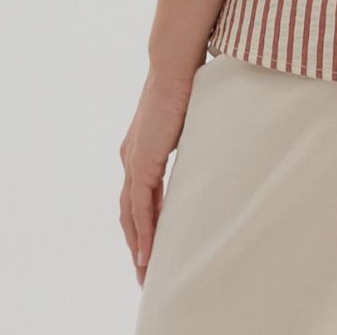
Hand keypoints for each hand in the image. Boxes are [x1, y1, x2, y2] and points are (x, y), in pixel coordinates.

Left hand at [119, 64, 198, 285]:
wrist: (174, 64)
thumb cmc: (186, 84)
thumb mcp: (188, 122)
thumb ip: (190, 139)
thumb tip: (208, 145)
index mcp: (140, 147)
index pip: (138, 195)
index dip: (142, 222)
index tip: (151, 246)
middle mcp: (130, 157)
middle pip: (128, 212)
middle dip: (136, 242)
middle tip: (145, 271)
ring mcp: (133, 160)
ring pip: (131, 214)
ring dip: (138, 244)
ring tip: (146, 271)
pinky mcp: (142, 161)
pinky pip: (141, 206)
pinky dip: (144, 231)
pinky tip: (148, 252)